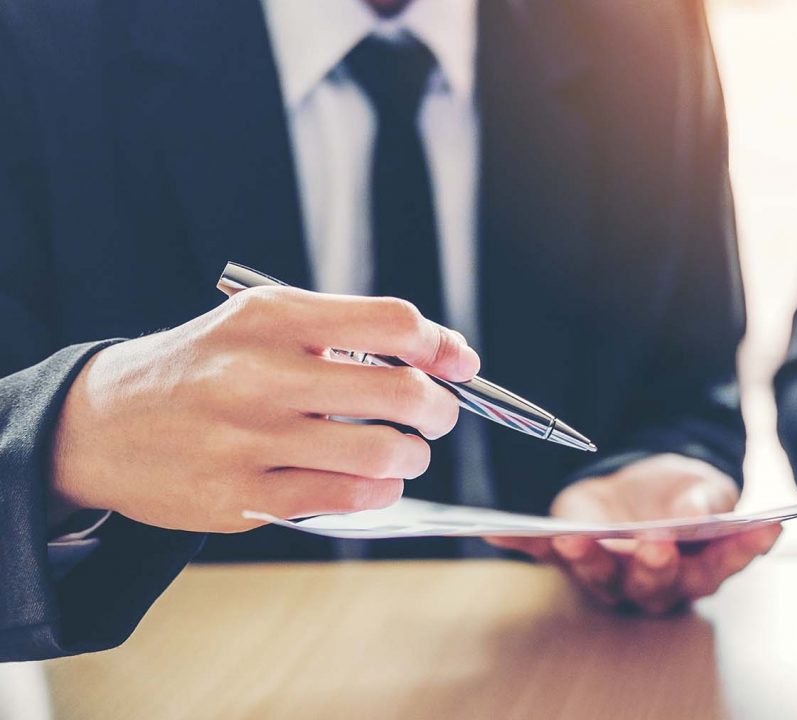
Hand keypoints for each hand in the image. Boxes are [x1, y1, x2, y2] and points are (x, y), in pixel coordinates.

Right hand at [51, 287, 478, 531]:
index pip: (391, 321)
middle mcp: (260, 374)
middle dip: (441, 409)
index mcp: (272, 318)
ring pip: (382, 452)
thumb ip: (352, 331)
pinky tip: (374, 481)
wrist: (102, 423)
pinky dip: (380, 490)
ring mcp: (249, 440)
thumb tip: (452, 353)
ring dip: (413, 455)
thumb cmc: (206, 367)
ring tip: (404, 451)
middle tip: (437, 415)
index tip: (457, 363)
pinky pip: (346, 498)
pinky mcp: (242, 497)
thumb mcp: (265, 323)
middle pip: (401, 392)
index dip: (441, 344)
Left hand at [488, 454, 779, 613]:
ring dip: (590, 561)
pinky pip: (542, 553)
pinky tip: (496, 532)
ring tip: (579, 541)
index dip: (741, 551)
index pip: (723, 564)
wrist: (641, 484)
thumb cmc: (680, 494)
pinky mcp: (571, 553)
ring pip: (602, 578)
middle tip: (657, 544)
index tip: (763, 529)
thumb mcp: (700, 485)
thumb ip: (706, 499)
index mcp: (698, 565)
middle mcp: (654, 580)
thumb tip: (701, 509)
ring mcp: (610, 571)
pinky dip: (520, 543)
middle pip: (658, 584)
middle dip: (657, 565)